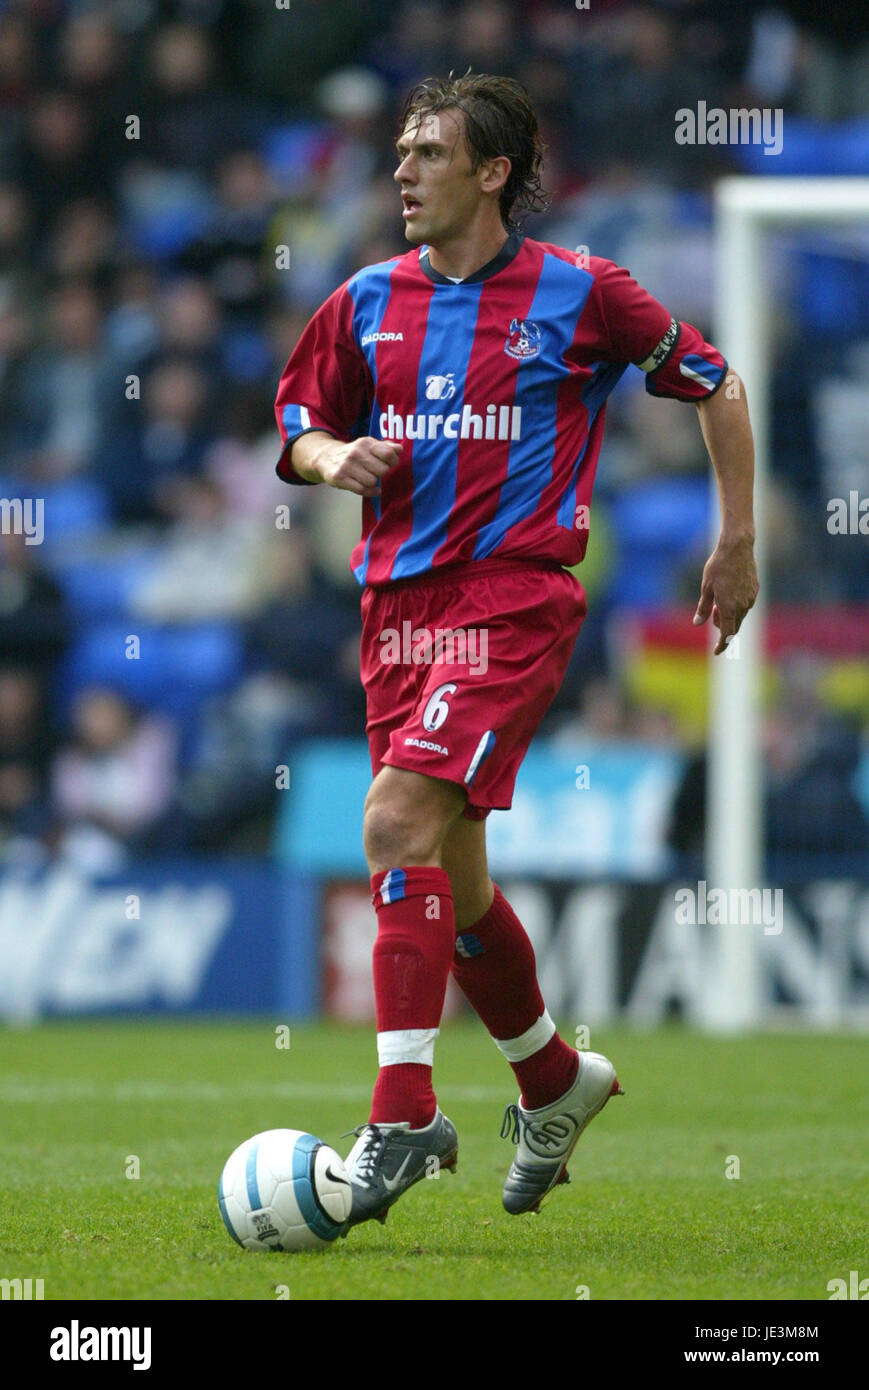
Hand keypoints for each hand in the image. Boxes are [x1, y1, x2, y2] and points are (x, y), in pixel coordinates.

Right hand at [311, 436, 401, 497]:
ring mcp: (346, 466)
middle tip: (377, 471)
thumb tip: (400, 449)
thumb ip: (386, 447)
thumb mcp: (368, 446)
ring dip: (373, 482)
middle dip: (382, 473)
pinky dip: (370, 492)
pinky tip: (372, 489)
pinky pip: (362, 490)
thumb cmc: (354, 454)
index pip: (388, 454)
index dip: (393, 461)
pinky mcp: (339, 478)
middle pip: (382, 470)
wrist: (326, 458)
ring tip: (369, 478)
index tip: (389, 463)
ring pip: (372, 481)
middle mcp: (355, 453)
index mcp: (365, 443)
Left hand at [693, 531, 757, 654]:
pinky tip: (729, 595)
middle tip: (712, 613)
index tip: (717, 652)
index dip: (722, 644)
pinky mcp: (755, 590)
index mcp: (729, 607)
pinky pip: (746, 605)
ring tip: (718, 602)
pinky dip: (737, 607)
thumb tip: (697, 623)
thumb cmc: (718, 566)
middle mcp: (743, 605)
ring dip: (729, 615)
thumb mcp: (706, 587)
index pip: (727, 634)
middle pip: (734, 626)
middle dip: (723, 626)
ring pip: (740, 615)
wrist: (737, 548)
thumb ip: (703, 607)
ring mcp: (750, 598)